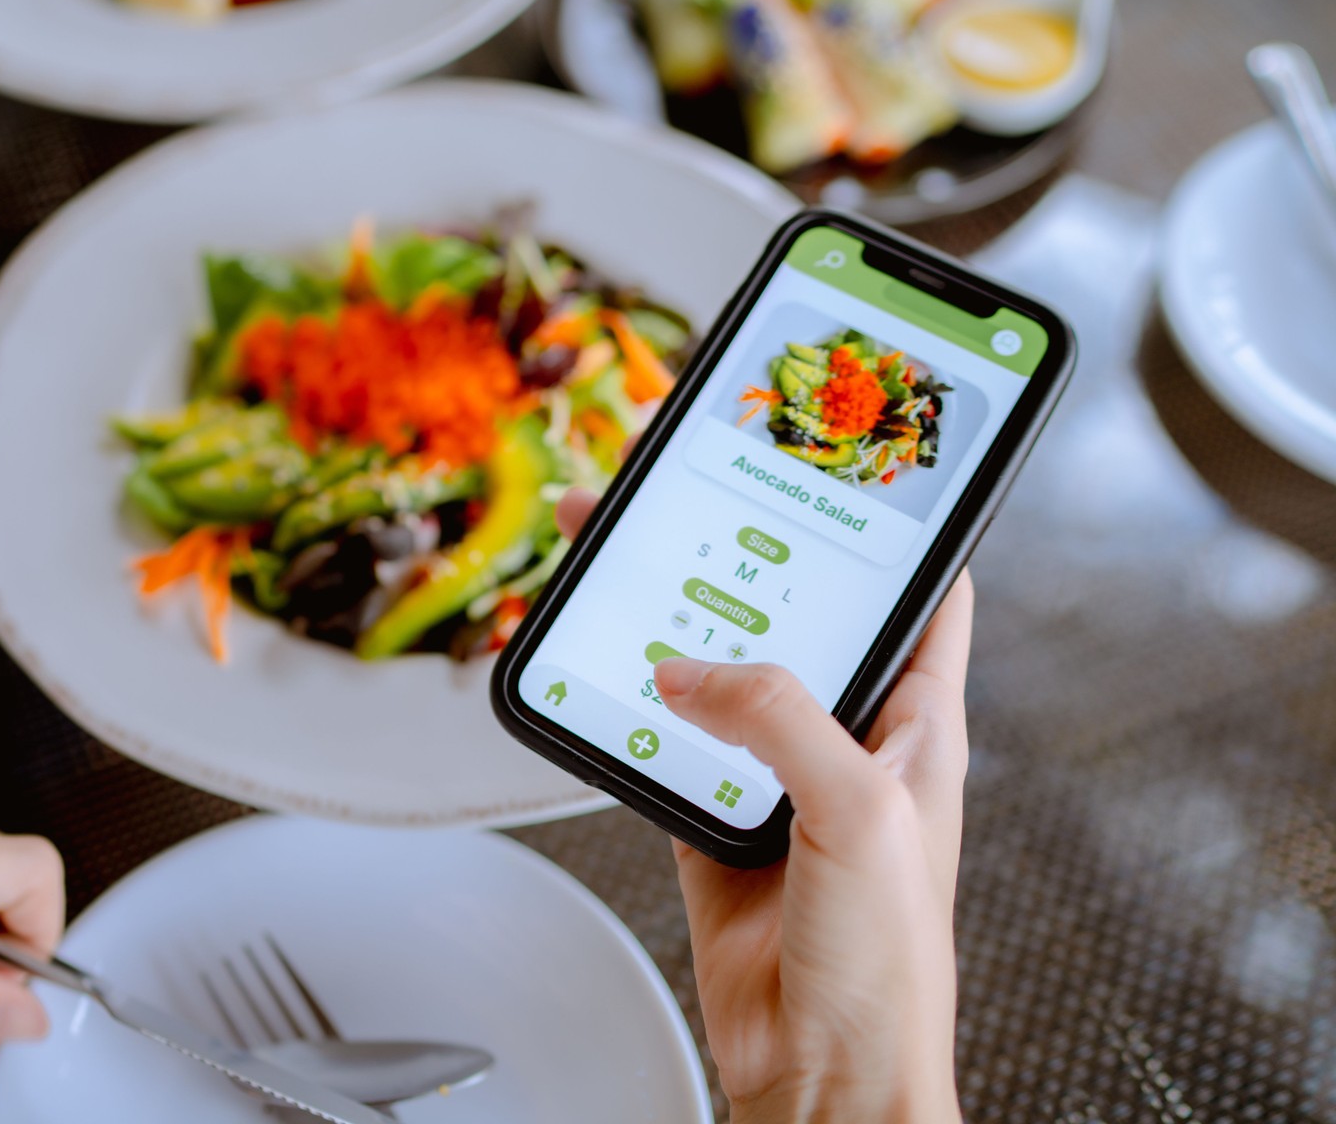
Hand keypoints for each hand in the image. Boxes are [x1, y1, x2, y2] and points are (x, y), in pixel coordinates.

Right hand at [557, 489, 968, 1123]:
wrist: (823, 1078)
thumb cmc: (891, 968)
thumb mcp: (858, 811)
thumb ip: (777, 720)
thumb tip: (690, 672)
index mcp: (917, 726)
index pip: (918, 595)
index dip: (886, 528)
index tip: (841, 466)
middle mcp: (850, 743)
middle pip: (793, 624)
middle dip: (742, 559)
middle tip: (689, 497)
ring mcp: (780, 782)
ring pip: (721, 680)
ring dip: (676, 632)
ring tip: (628, 567)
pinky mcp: (717, 825)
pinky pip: (670, 749)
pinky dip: (637, 715)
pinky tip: (610, 677)